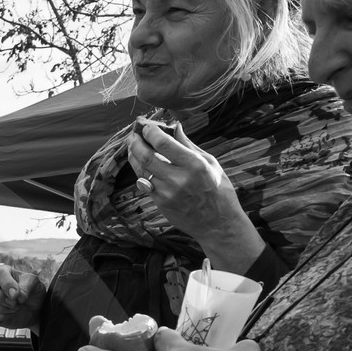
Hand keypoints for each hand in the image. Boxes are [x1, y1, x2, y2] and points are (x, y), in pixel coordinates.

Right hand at [0, 263, 45, 329]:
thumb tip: (14, 296)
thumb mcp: (34, 283)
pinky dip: (0, 317)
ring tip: (14, 308)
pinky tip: (9, 315)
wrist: (35, 308)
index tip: (17, 295)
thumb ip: (26, 285)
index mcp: (1, 272)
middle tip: (14, 302)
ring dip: (1, 309)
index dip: (7, 285)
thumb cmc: (32, 292)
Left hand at [127, 120, 249, 247]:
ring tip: (133, 147)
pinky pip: (145, 184)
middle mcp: (178, 178)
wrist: (217, 224)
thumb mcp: (210, 163)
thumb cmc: (219, 191)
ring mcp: (167, 193)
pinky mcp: (160, 203)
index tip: (146, 126)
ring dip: (134, 157)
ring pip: (142, 171)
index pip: (163, 143)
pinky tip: (140, 164)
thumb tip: (175, 126)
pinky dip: (140, 172)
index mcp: (194, 165)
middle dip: (136, 143)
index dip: (150, 132)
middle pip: (146, 156)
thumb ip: (189, 145)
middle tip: (132, 135)